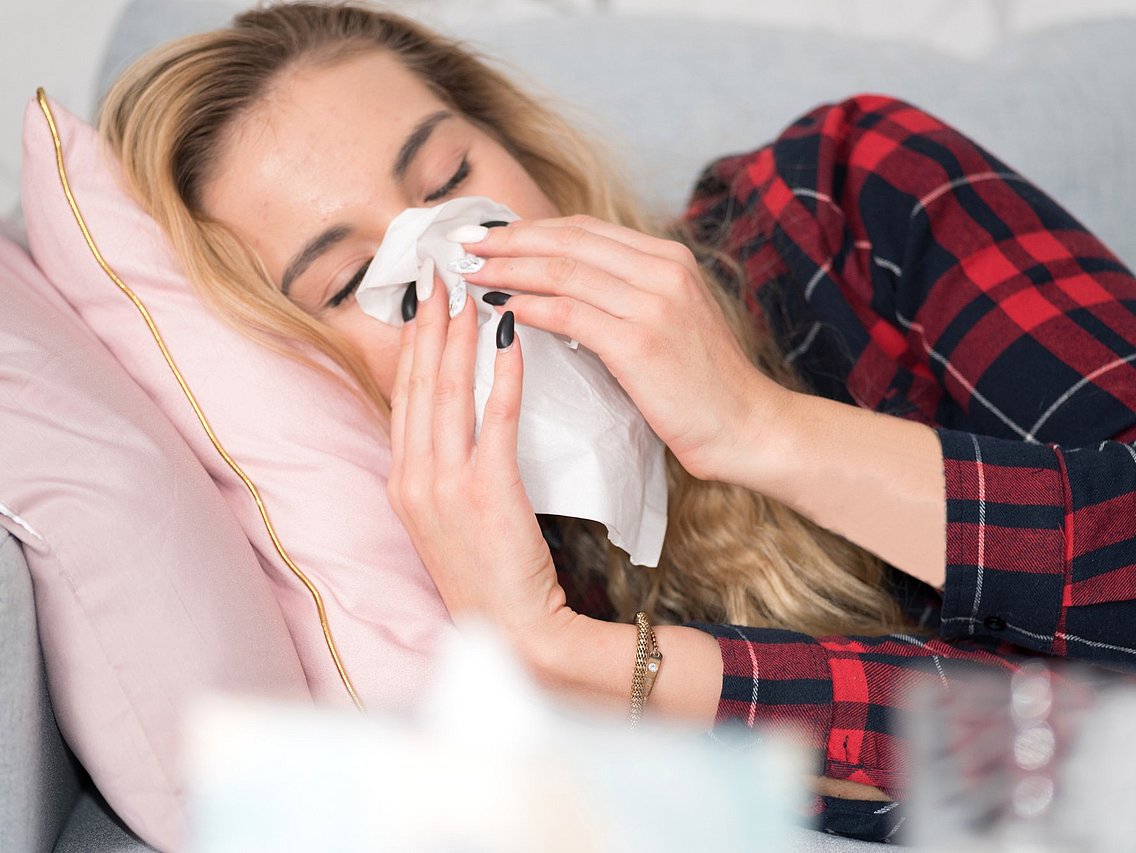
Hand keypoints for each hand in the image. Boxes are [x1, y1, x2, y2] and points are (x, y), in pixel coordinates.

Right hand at [386, 260, 570, 645]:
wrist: (514, 633)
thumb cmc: (489, 575)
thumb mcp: (448, 516)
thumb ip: (445, 463)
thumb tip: (457, 410)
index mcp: (402, 480)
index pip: (403, 394)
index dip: (412, 341)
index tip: (424, 297)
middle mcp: (412, 477)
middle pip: (418, 383)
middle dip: (430, 322)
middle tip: (441, 270)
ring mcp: (443, 486)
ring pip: (446, 393)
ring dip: (457, 335)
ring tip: (469, 289)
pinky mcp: (485, 493)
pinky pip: (494, 420)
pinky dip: (501, 375)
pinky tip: (509, 340)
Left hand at [459, 215, 791, 480]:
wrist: (748, 426)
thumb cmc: (702, 385)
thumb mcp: (667, 321)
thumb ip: (624, 295)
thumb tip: (560, 287)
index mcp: (668, 258)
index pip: (584, 229)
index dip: (529, 229)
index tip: (488, 237)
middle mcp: (662, 269)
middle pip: (566, 240)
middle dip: (507, 241)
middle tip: (461, 247)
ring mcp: (653, 302)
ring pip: (562, 270)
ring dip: (507, 270)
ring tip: (469, 276)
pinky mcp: (640, 341)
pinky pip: (569, 314)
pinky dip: (528, 307)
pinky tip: (500, 310)